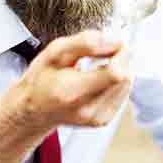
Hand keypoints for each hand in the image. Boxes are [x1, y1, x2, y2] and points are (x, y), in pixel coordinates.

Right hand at [10, 30, 132, 131]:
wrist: (35, 108)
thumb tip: (114, 41)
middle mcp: (86, 109)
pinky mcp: (103, 121)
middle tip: (105, 52)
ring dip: (118, 70)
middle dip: (121, 59)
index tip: (115, 44)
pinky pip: (122, 94)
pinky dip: (115, 82)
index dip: (121, 54)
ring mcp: (96, 118)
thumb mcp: (55, 51)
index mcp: (71, 91)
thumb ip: (85, 42)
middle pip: (125, 77)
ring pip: (127, 85)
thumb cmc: (42, 79)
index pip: (116, 73)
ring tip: (97, 67)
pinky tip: (99, 80)